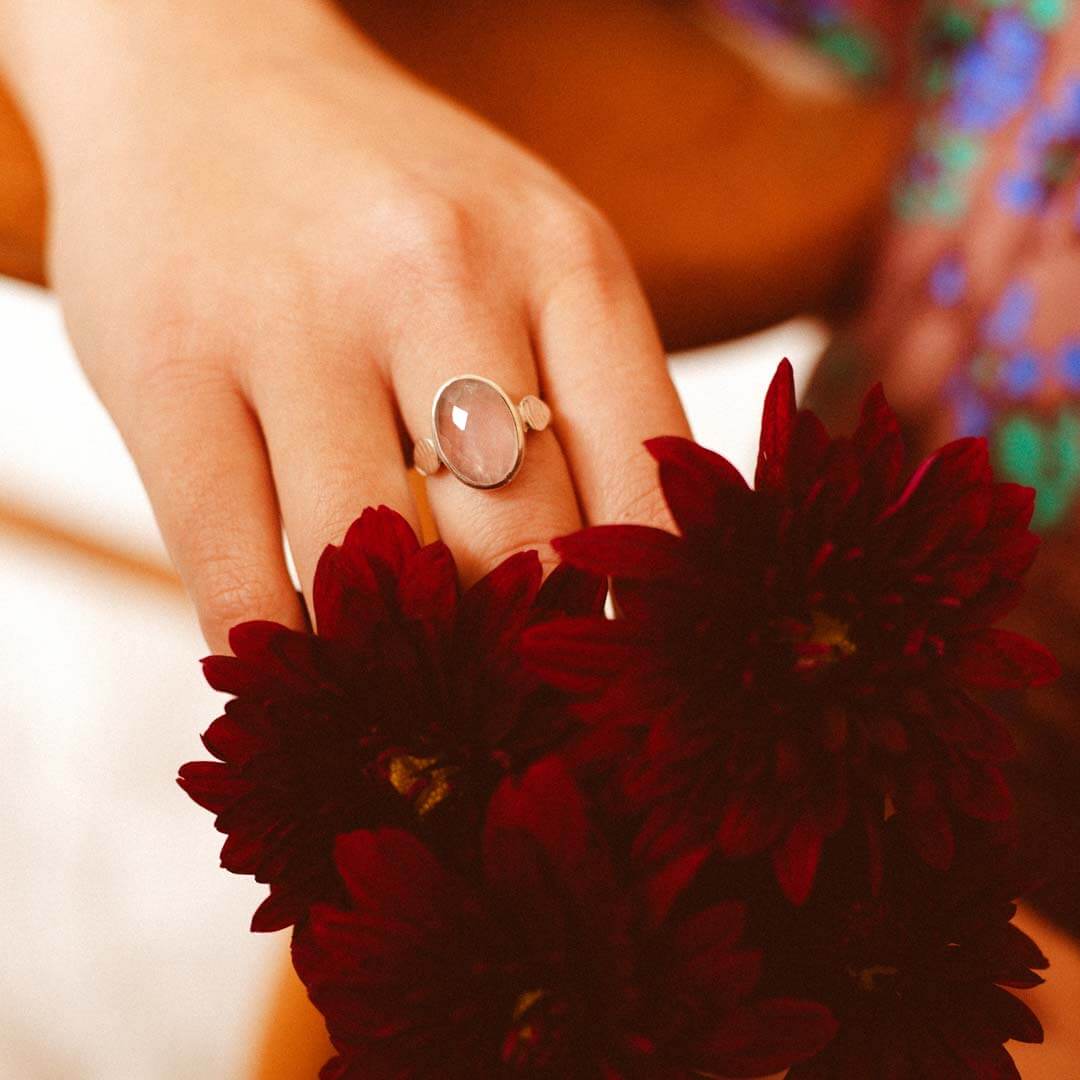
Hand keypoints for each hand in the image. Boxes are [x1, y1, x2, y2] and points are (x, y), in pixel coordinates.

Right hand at [12, 0, 688, 651]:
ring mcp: (294, 317)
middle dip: (510, 647)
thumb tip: (608, 597)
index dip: (633, 610)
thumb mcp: (534, 256)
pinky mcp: (166, 367)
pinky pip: (233, 565)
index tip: (605, 668)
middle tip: (493, 693)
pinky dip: (271, 645)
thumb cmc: (397, 201)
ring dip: (386, 657)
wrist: (203, 70)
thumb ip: (586, 406)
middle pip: (517, 542)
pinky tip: (287, 663)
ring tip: (390, 685)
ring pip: (372, 565)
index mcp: (565, 259)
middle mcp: (441, 274)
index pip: (647, 486)